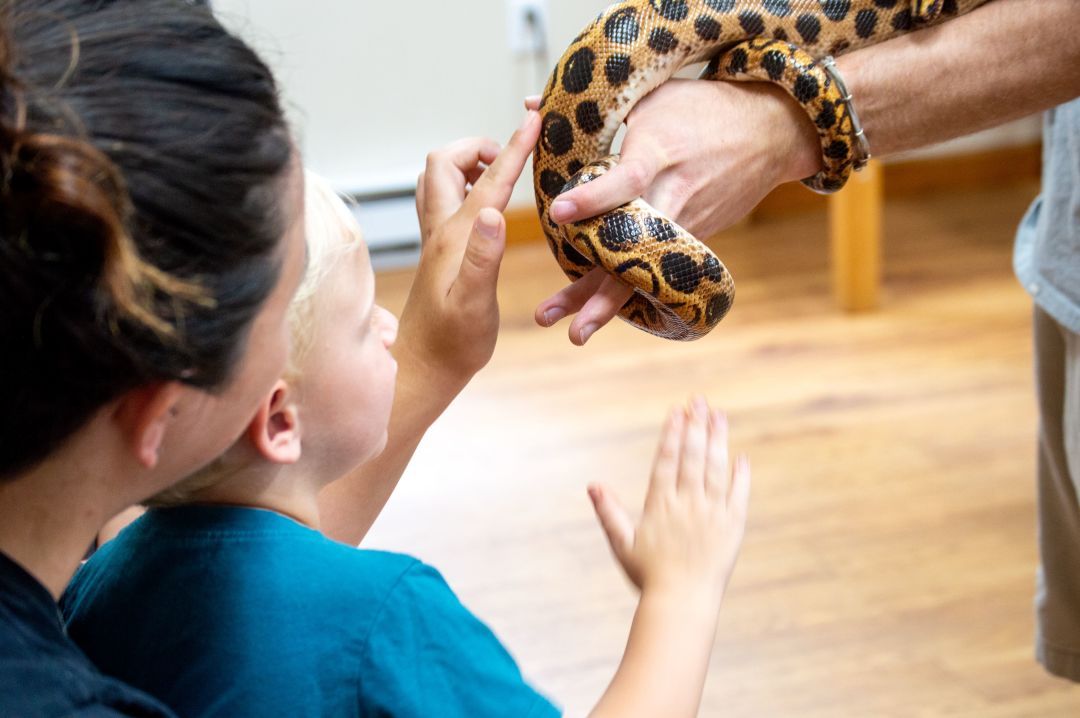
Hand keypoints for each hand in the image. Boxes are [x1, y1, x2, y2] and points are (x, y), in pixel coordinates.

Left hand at [395, 111, 540, 395]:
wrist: (423, 368)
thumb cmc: (454, 343)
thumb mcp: (474, 304)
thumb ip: (484, 257)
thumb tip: (493, 211)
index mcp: (455, 237)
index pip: (488, 180)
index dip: (514, 147)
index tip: (534, 119)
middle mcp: (439, 231)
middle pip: (443, 161)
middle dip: (476, 146)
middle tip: (507, 158)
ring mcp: (434, 240)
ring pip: (437, 178)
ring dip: (464, 164)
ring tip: (495, 174)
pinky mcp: (437, 253)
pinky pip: (442, 201)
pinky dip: (461, 186)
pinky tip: (481, 204)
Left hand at [527, 78, 819, 343]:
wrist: (773, 133)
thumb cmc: (706, 105)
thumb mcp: (654, 91)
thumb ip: (595, 105)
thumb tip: (527, 104)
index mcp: (661, 152)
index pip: (626, 180)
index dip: (595, 197)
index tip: (559, 212)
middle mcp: (673, 197)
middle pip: (632, 251)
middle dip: (597, 289)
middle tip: (561, 321)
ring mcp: (685, 225)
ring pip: (640, 272)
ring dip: (606, 304)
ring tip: (575, 334)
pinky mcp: (691, 240)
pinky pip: (654, 269)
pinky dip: (627, 291)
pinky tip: (596, 312)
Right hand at [589, 397, 749, 604]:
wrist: (682, 603)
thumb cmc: (648, 575)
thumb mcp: (621, 543)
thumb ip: (608, 511)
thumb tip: (592, 485)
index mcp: (661, 505)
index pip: (667, 461)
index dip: (672, 435)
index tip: (676, 412)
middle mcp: (688, 503)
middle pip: (693, 457)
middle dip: (695, 426)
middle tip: (698, 401)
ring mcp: (712, 513)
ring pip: (717, 469)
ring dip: (718, 440)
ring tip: (719, 416)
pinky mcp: (732, 526)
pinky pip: (739, 495)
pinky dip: (741, 475)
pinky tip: (741, 457)